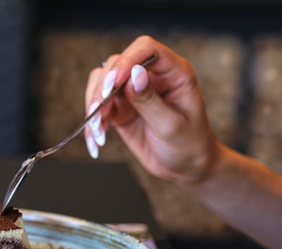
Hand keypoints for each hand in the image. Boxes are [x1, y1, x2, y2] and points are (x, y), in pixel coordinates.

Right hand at [84, 35, 219, 184]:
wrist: (186, 166)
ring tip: (98, 133)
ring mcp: (133, 91)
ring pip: (101, 83)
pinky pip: (98, 106)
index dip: (126, 62)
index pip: (145, 49)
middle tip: (99, 116)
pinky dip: (93, 122)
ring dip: (94, 107)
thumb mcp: (172, 125)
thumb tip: (134, 74)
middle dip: (102, 89)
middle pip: (116, 65)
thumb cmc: (189, 144)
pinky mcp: (121, 108)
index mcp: (173, 72)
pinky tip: (95, 141)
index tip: (112, 85)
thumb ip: (150, 100)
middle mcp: (151, 76)